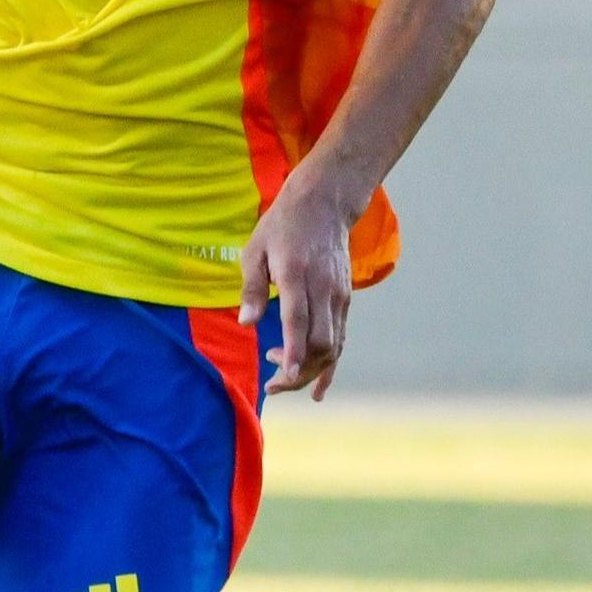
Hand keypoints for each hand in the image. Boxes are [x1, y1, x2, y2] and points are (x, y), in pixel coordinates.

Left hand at [236, 169, 361, 399]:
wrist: (324, 205)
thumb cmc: (282, 227)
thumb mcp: (255, 250)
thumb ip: (252, 288)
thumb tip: (246, 323)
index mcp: (297, 275)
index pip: (299, 320)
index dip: (294, 351)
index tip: (285, 375)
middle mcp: (323, 289)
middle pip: (321, 342)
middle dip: (299, 371)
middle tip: (272, 383)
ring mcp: (338, 296)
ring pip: (334, 346)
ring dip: (311, 370)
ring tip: (283, 377)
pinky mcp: (345, 301)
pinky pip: (341, 339)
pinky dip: (330, 365)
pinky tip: (316, 387)